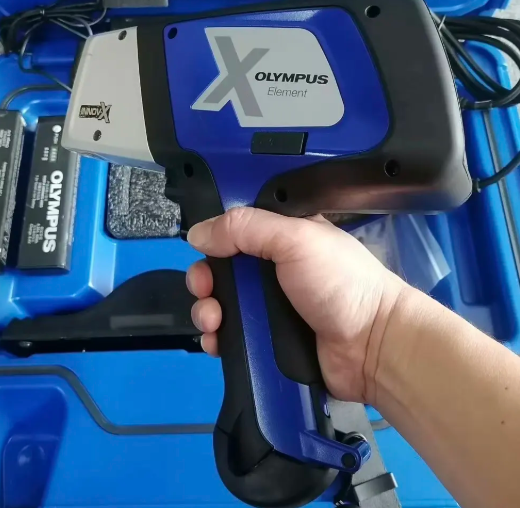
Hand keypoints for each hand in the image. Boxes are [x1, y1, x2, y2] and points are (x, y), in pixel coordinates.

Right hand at [186, 207, 406, 403]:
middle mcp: (273, 270)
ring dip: (207, 312)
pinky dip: (218, 340)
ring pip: (221, 305)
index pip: (236, 232)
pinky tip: (217, 342)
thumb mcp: (296, 239)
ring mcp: (269, 307)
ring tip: (213, 321)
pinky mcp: (267, 341)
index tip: (205, 252)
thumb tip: (199, 233)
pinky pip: (231, 338)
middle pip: (221, 270)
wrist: (372, 345)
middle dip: (204, 280)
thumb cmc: (341, 283)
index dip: (216, 240)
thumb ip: (246, 228)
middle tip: (205, 290)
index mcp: (283, 237)